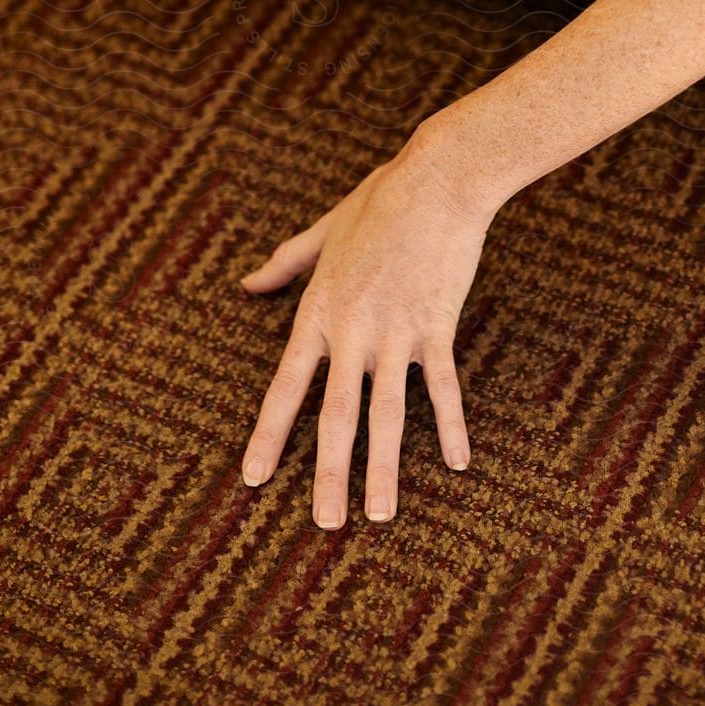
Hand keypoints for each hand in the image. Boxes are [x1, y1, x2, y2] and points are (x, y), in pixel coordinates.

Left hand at [237, 128, 493, 527]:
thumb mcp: (323, 233)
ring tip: (381, 516)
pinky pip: (444, 387)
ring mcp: (397, 332)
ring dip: (385, 469)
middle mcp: (353, 331)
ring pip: (388, 414)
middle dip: (329, 475)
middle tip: (324, 525)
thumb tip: (247, 284)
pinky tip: (458, 463)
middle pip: (336, 416)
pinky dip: (450, 426)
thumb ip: (285, 264)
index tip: (254, 479)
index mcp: (319, 311)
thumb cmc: (378, 201)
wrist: (436, 180)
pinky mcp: (437, 327)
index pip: (286, 386)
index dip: (269, 435)